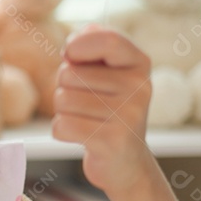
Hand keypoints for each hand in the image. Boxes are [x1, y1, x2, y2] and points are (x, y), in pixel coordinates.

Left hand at [51, 24, 153, 193]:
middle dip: (64, 87)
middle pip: (70, 74)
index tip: (69, 55)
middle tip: (84, 101)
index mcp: (139, 64)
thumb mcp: (107, 74)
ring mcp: (127, 114)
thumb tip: (75, 38)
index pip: (108, 40)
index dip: (78, 45)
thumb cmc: (108, 110)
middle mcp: (139, 87)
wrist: (125, 162)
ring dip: (63, 111)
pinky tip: (81, 136)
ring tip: (85, 119)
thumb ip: (91, 47)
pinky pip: (61, 125)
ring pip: (62, 99)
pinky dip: (62, 131)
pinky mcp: (111, 140)